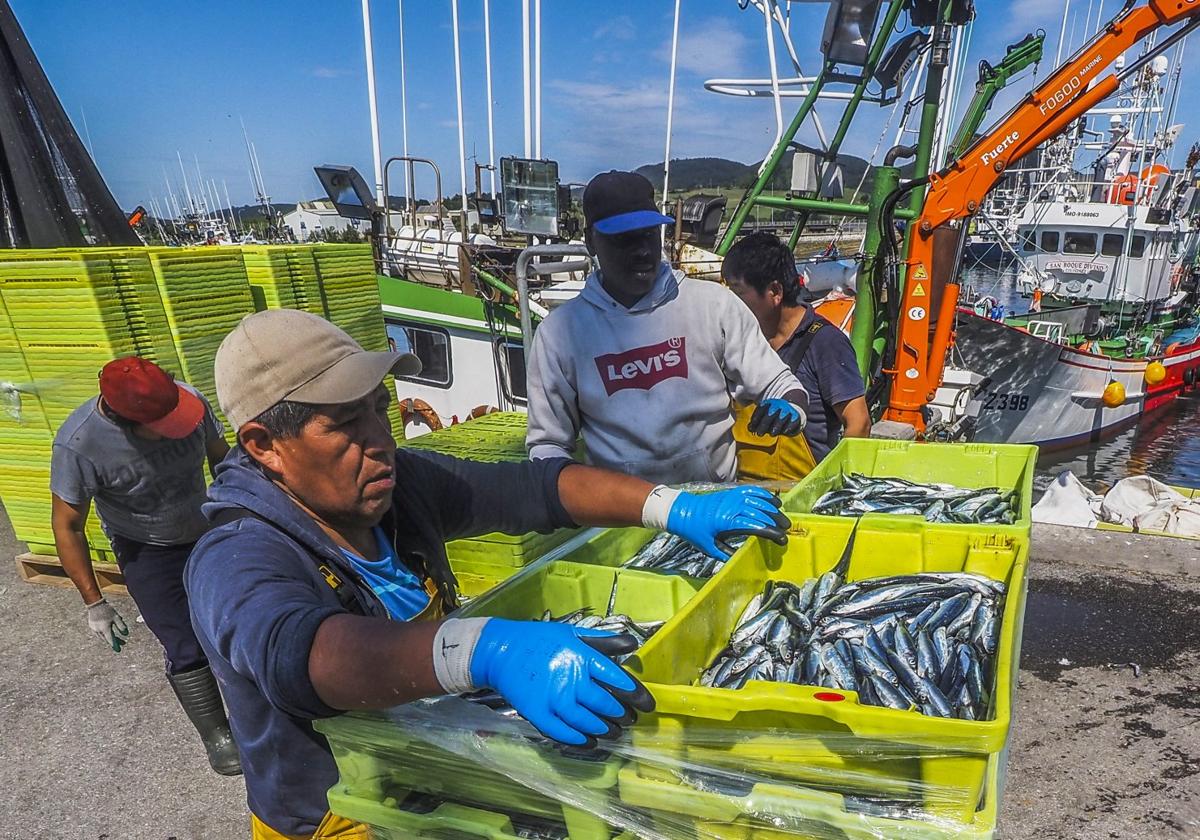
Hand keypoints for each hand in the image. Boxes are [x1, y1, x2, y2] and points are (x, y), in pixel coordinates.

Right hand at [85, 598, 129, 652]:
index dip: (115, 645)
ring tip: (116, 638)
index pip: (110, 639)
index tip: (119, 650)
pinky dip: (104, 634)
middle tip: (123, 643)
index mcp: (104, 629)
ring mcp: (94, 629)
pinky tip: (108, 632)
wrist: (95, 604)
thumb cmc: (107, 610)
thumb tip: (126, 634)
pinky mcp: (92, 626)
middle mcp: (98, 630)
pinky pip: (99, 633)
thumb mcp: (116, 618)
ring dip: (109, 638)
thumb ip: (121, 626)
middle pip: (107, 638)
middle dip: (115, 641)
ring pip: (102, 636)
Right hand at [469, 619, 653, 747]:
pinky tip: (592, 742)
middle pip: (604, 703)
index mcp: (581, 656)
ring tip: (615, 732)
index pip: (616, 678)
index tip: (648, 704)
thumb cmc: (540, 641)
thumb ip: (603, 641)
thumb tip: (632, 643)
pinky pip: (563, 733)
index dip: (635, 694)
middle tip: (631, 720)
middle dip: (623, 715)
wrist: (500, 651)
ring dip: (606, 730)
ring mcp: (552, 698)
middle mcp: (569, 678)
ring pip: (587, 722)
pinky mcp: (537, 714)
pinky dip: (580, 741)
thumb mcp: (572, 633)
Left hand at [666, 485, 789, 558]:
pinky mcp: (731, 492)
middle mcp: (732, 507)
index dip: (771, 532)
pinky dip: (764, 495)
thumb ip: (726, 554)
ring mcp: (732, 498)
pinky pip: (751, 491)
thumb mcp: (709, 547)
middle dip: (776, 521)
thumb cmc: (695, 531)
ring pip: (759, 500)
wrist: (682, 511)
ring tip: (782, 518)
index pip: (755, 526)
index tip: (781, 539)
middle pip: (761, 512)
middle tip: (786, 529)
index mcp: (727, 522)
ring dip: (773, 508)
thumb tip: (742, 561)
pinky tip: (773, 501)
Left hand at [747, 399, 806, 436]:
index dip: (755, 419)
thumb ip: (756, 422)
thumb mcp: (765, 416)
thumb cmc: (775, 416)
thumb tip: (750, 429)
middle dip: (763, 425)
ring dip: (776, 427)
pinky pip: (792, 422)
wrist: (793, 408)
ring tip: (772, 434)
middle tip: (759, 434)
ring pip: (780, 419)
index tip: (751, 428)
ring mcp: (787, 410)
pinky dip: (788, 427)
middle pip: (769, 415)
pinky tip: (785, 431)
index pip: (760, 410)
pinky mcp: (796, 416)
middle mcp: (778, 405)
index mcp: (769, 403)